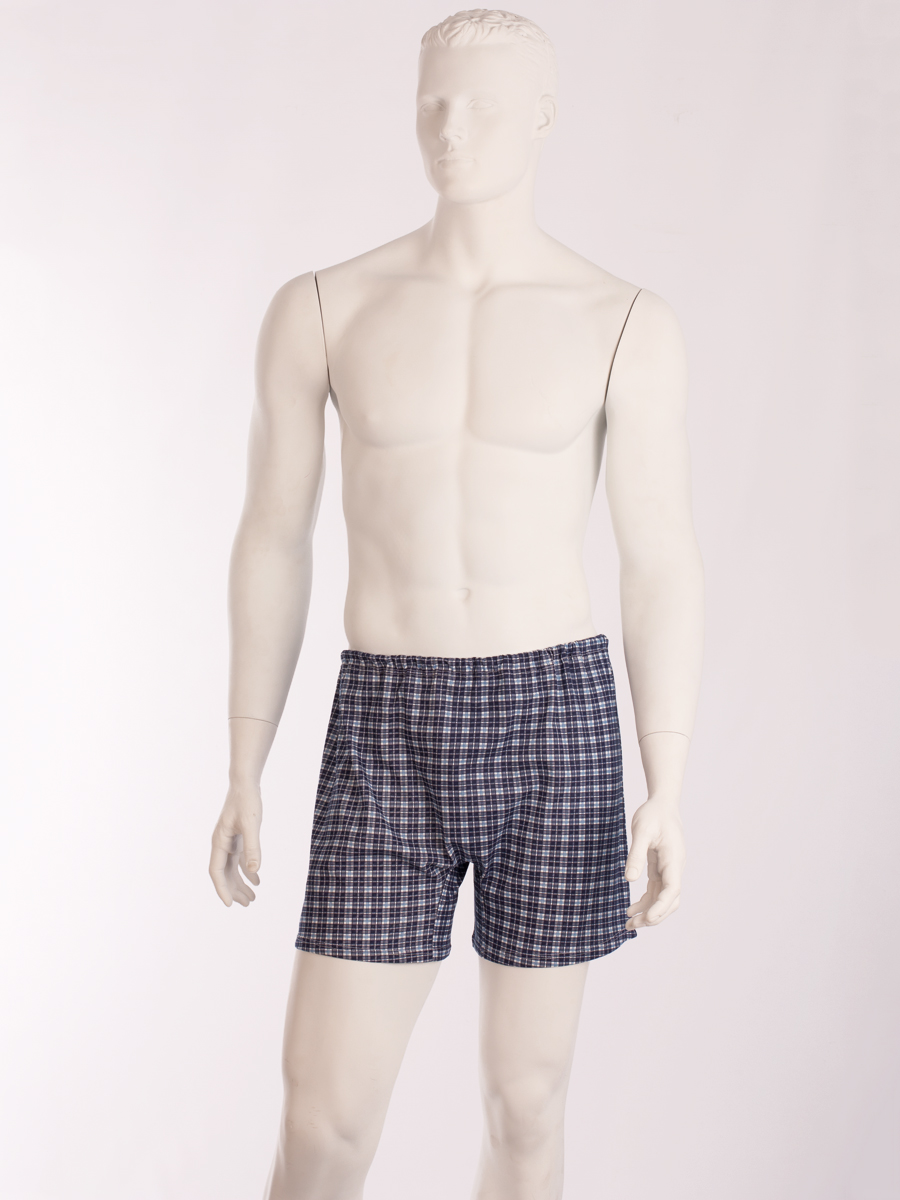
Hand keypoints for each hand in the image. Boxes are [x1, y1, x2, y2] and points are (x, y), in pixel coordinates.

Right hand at [209, 781, 261, 906]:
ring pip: (232, 868)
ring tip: (252, 898)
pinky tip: (256, 879)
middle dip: (235, 890)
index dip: (222, 889)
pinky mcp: (237, 837)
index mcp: (220, 842)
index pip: (217, 872)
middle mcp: (221, 844)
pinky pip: (239, 859)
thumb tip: (254, 871)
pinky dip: (247, 870)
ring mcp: (228, 841)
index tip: (230, 904)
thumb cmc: (247, 801)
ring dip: (241, 883)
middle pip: (225, 874)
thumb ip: (253, 847)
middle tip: (248, 904)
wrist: (245, 783)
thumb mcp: (252, 824)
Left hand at [624, 796, 684, 928]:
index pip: (672, 890)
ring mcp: (669, 870)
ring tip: (629, 923)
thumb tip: (630, 879)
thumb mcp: (642, 831)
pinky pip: (657, 891)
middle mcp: (675, 868)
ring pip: (663, 899)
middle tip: (631, 925)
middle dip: (654, 916)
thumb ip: (636, 855)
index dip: (660, 908)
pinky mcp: (662, 868)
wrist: (662, 804)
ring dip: (649, 912)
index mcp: (673, 860)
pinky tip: (632, 909)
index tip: (646, 920)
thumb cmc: (652, 814)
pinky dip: (646, 902)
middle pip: (670, 901)